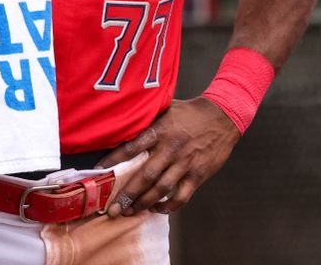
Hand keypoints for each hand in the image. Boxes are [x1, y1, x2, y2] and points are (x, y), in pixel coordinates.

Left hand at [96, 97, 239, 216]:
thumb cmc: (191, 112)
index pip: (131, 147)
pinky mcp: (198, 174)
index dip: (113, 160)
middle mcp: (171, 148)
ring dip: (144, 203)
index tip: (97, 173)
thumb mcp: (167, 107)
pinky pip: (182, 196)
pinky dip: (169, 206)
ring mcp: (185, 163)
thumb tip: (124, 120)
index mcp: (160, 130)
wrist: (223, 116)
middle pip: (145, 175)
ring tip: (130, 212)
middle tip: (113, 209)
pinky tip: (158, 209)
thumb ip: (148, 117)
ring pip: (161, 189)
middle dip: (127, 194)